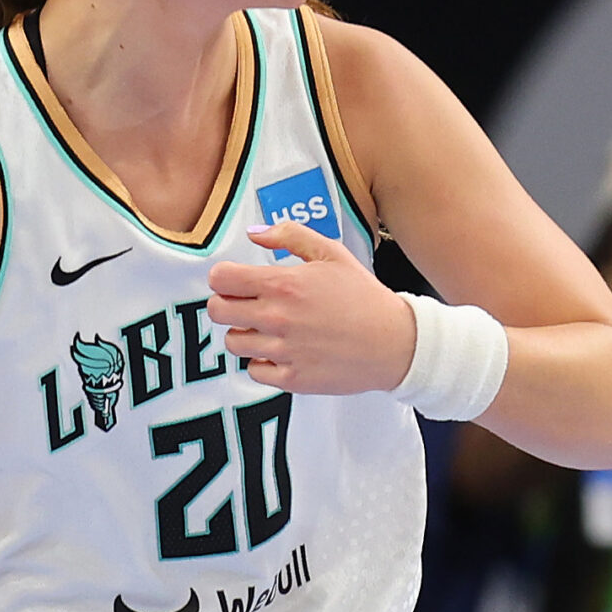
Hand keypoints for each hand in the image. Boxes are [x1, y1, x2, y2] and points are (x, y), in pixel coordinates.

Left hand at [206, 220, 415, 394]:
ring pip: (233, 343)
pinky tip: (282, 351)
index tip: (235, 281)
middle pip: (217, 311)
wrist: (394, 342)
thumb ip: (289, 236)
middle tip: (245, 305)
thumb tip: (255, 233)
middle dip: (226, 304)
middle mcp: (277, 318)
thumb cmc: (363, 296)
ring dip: (245, 334)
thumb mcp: (331, 253)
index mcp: (283, 284)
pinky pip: (254, 371)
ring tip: (268, 329)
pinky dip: (263, 362)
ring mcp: (283, 351)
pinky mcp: (291, 378)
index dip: (224, 278)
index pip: (220, 279)